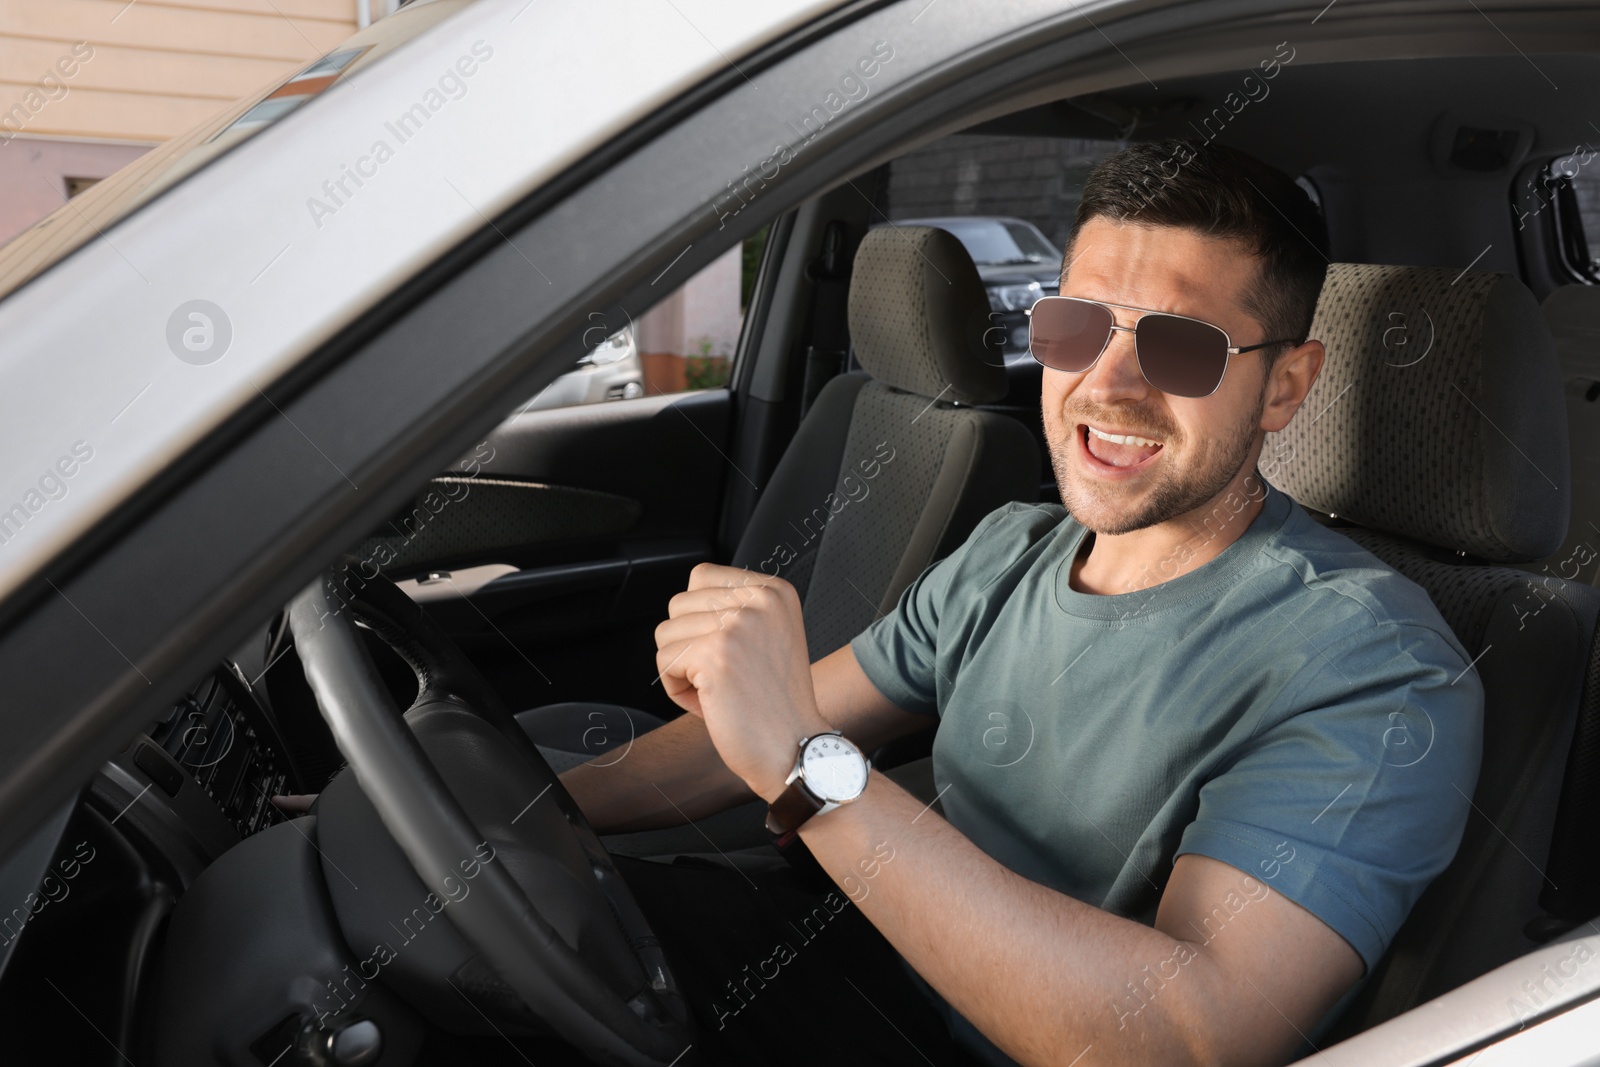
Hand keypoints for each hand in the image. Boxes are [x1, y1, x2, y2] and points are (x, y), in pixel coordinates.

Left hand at [654, 563, 830, 800]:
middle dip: (688, 645)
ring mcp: (737, 625)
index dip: (700, 619)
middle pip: (679, 605)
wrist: (795, 748)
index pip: (701, 577)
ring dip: (681, 668)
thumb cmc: (777, 704)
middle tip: (723, 676)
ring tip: (717, 689)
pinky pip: (664, 662)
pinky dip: (677, 689)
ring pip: (667, 633)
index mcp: (774, 591)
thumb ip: (736, 609)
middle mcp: (759, 600)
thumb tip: (686, 601)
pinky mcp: (715, 654)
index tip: (728, 651)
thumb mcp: (769, 635)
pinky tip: (710, 702)